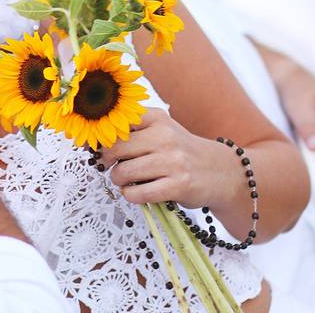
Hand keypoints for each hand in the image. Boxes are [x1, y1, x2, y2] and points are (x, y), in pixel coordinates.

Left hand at [98, 110, 226, 208]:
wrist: (220, 171)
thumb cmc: (180, 151)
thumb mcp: (161, 129)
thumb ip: (132, 131)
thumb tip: (94, 143)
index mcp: (157, 118)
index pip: (117, 124)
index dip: (102, 139)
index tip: (100, 147)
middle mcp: (165, 136)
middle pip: (116, 148)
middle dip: (106, 161)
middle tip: (109, 166)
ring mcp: (173, 161)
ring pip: (124, 172)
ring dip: (118, 180)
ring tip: (125, 180)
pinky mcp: (178, 185)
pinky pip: (138, 193)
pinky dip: (130, 195)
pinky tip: (135, 192)